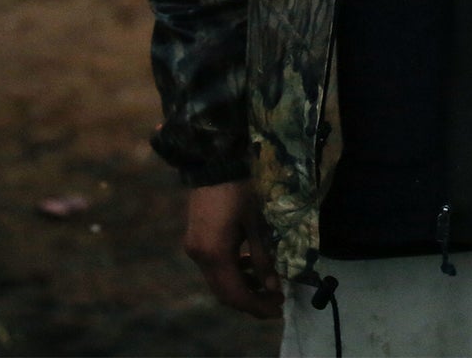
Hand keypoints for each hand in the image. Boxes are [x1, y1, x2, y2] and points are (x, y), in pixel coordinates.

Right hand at [184, 180, 282, 317]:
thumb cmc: (239, 190)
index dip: (256, 305)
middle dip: (250, 300)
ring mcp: (194, 249)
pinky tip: (250, 264)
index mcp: (215, 253)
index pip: (235, 293)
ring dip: (242, 286)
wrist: (213, 163)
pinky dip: (232, 271)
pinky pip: (214, 267)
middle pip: (224, 292)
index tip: (277, 309)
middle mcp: (199, 256)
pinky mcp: (196, 241)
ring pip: (218, 281)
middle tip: (275, 302)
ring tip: (269, 284)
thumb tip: (274, 285)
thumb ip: (263, 256)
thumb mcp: (256, 223)